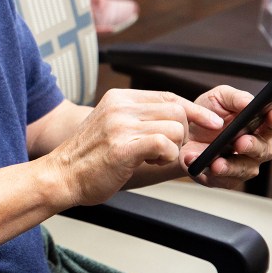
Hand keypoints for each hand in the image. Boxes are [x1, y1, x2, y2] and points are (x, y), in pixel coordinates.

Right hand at [47, 90, 224, 205]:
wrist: (61, 176)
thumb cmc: (89, 159)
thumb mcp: (114, 128)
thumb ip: (142, 121)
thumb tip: (184, 124)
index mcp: (118, 99)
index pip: (167, 96)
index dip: (193, 110)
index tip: (210, 122)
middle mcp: (120, 107)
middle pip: (176, 111)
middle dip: (182, 134)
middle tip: (166, 151)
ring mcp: (120, 125)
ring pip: (175, 128)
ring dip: (173, 148)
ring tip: (152, 157)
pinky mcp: (123, 146)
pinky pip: (165, 144)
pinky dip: (166, 157)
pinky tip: (150, 161)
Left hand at [183, 85, 271, 188]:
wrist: (182, 131)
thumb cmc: (207, 114)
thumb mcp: (219, 98)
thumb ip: (236, 98)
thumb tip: (249, 103)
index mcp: (260, 125)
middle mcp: (257, 147)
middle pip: (264, 150)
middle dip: (253, 146)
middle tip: (241, 142)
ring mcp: (243, 164)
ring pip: (246, 169)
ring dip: (232, 166)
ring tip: (217, 163)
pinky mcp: (226, 178)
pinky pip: (224, 180)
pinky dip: (213, 174)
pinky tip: (203, 166)